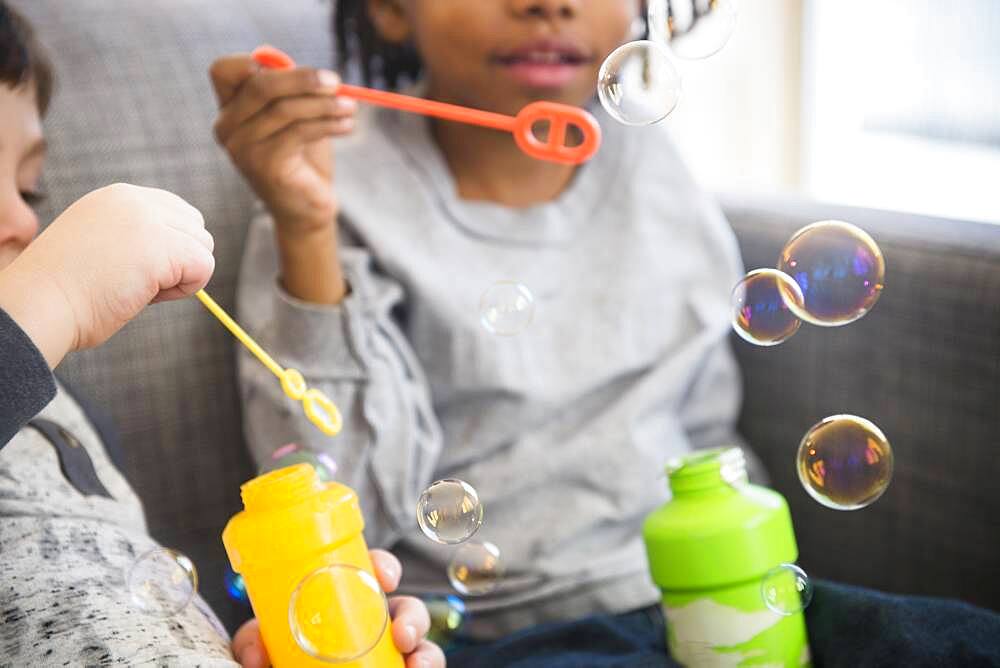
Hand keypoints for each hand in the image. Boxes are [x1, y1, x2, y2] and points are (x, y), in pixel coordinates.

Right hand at [0, 183, 213, 367]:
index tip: (136, 267)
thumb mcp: (100, 245)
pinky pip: (204, 267)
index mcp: (118, 197)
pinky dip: (185, 288)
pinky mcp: (160, 247)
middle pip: (196, 227)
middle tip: (137, 281)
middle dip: (179, 260)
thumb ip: (136, 238)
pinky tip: (147, 294)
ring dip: (180, 275)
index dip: (170, 247)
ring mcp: (148, 220)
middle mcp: (134, 200)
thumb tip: (184, 256)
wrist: (39, 304)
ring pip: (203, 246)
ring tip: (137, 286)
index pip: (177, 212)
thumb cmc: (65, 290)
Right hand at [210, 54, 356, 235]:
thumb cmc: (303, 159)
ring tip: (350, 107)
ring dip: (324, 105)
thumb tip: (305, 69)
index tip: (293, 66)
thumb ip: (294, 90)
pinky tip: (347, 125)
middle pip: (259, 86)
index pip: (223, 71)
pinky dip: (328, 124)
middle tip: (336, 81)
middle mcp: (227, 128)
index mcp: (229, 110)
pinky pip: (298, 132)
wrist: (307, 209)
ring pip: (284, 110)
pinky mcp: (264, 165)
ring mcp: (242, 148)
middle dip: (302, 79)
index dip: (252, 61)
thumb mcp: (298, 117)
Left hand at [232, 550, 445, 667]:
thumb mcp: (264, 644)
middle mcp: (373, 624)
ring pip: (422, 644)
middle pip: (406, 608)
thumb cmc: (278, 656)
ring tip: (417, 665)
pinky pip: (421, 666)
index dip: (385, 567)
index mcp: (346, 600)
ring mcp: (387, 655)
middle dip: (413, 616)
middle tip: (403, 635)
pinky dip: (427, 666)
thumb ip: (254, 643)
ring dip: (427, 652)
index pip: (372, 572)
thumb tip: (256, 654)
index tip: (386, 577)